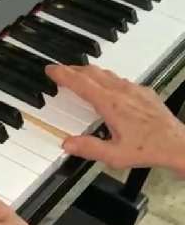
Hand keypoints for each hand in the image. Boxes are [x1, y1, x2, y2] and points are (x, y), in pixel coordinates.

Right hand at [46, 64, 184, 170]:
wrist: (178, 144)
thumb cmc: (149, 149)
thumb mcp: (113, 155)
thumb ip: (88, 148)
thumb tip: (67, 143)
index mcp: (111, 105)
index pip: (82, 83)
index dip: (63, 74)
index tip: (51, 69)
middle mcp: (123, 93)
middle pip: (93, 73)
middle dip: (73, 69)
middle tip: (59, 70)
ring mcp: (135, 91)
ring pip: (107, 74)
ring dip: (89, 72)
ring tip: (78, 75)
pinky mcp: (144, 93)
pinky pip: (120, 79)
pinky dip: (105, 78)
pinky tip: (105, 86)